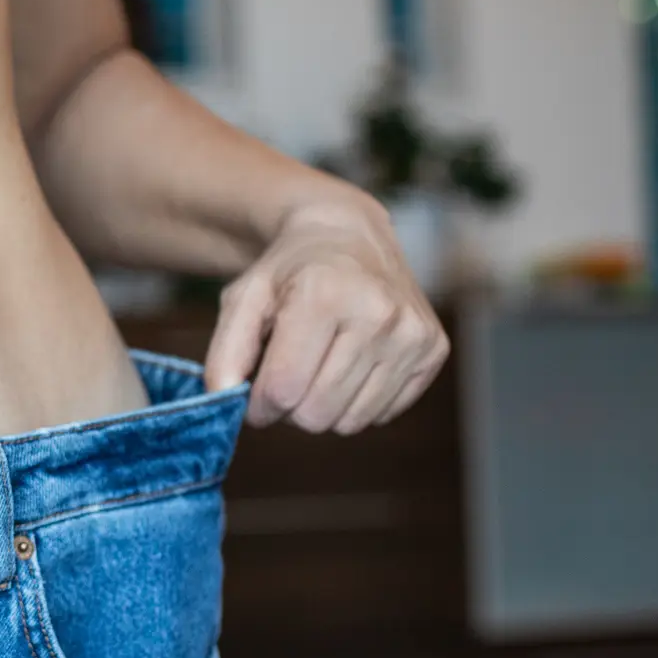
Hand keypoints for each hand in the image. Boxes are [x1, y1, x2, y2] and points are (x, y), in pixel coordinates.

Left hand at [204, 182, 448, 432]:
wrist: (349, 235)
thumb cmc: (290, 272)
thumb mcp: (245, 298)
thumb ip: (224, 351)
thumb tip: (224, 399)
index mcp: (327, 294)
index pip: (283, 389)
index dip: (259, 403)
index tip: (255, 390)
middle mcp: (379, 311)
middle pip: (316, 414)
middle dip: (291, 406)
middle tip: (289, 374)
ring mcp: (412, 332)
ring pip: (350, 422)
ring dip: (324, 406)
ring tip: (320, 365)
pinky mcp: (433, 349)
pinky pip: (382, 414)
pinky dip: (358, 401)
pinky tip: (351, 363)